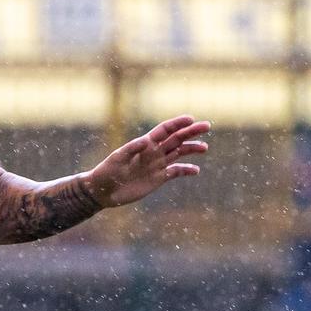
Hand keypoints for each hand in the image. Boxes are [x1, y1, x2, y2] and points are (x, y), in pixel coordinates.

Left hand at [86, 116, 210, 207]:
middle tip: (206, 126)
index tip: (191, 119)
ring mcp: (157, 165)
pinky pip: (175, 172)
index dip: (177, 123)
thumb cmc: (107, 172)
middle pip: (176, 139)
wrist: (103, 191)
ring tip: (204, 147)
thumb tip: (146, 141)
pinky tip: (195, 170)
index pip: (165, 130)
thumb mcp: (117, 159)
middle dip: (191, 132)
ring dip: (191, 149)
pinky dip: (186, 170)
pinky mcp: (158, 178)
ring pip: (179, 153)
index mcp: (145, 144)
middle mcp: (153, 152)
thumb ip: (131, 148)